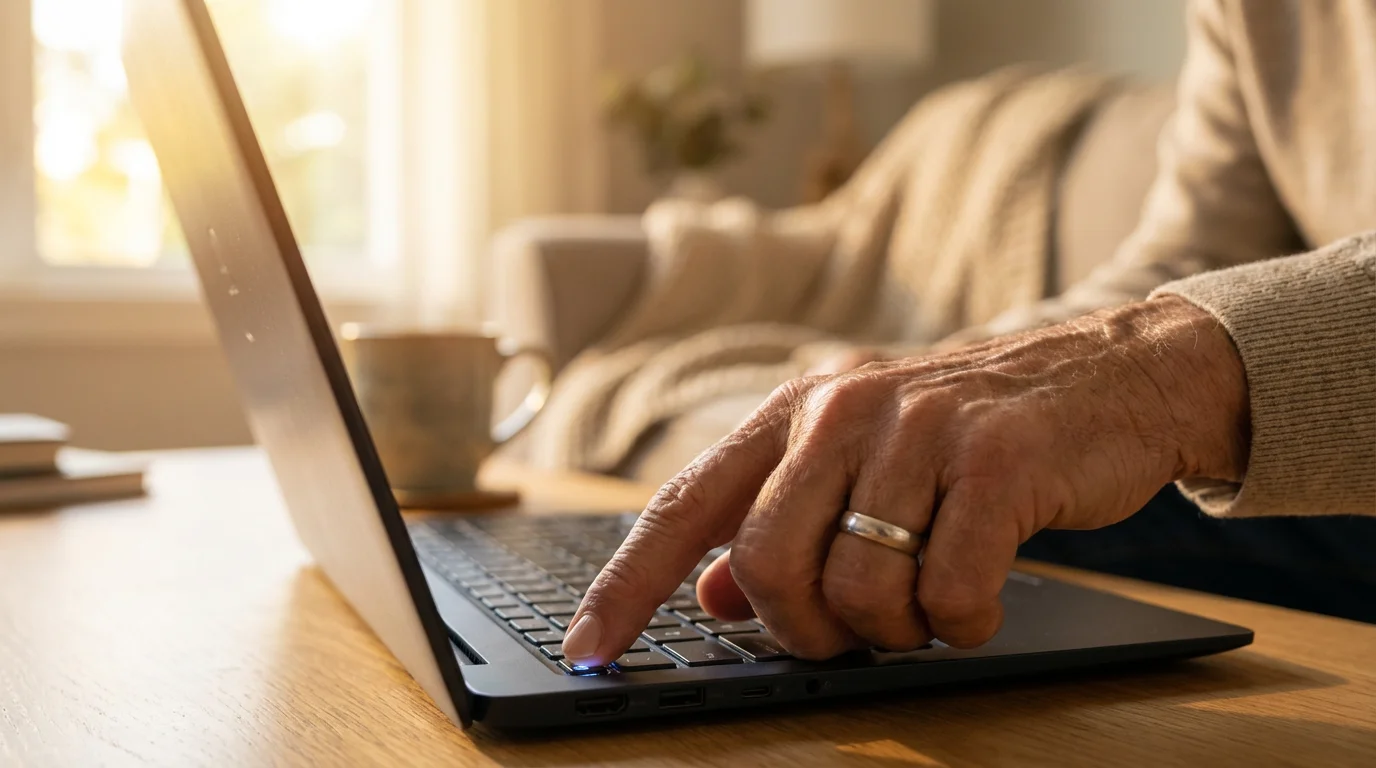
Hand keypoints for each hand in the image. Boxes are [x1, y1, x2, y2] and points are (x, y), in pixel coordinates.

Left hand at [561, 297, 1249, 664]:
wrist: (1107, 377)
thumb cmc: (968, 434)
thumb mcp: (861, 461)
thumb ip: (779, 523)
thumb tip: (712, 597)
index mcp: (794, 412)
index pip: (684, 505)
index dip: (628, 585)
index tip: (588, 649)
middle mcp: (842, 410)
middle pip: (768, 566)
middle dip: (806, 630)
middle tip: (852, 631)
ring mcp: (921, 431)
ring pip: (858, 589)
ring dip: (894, 631)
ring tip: (928, 603)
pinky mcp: (997, 461)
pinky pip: (948, 593)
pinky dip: (960, 624)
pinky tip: (979, 600)